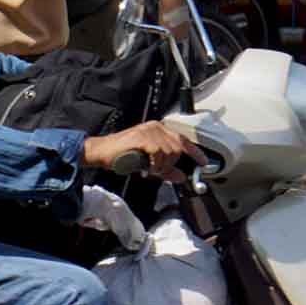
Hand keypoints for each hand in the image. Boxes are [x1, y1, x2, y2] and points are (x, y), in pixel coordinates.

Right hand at [83, 121, 200, 181]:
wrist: (102, 152)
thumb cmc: (123, 156)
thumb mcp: (149, 164)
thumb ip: (167, 170)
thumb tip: (181, 177)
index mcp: (159, 130)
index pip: (183, 140)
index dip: (195, 152)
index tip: (204, 162)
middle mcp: (156, 127)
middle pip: (178, 147)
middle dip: (171, 163)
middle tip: (158, 171)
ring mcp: (149, 130)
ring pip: (170, 151)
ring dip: (161, 165)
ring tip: (149, 168)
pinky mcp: (143, 137)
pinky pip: (158, 153)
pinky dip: (154, 163)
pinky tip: (146, 167)